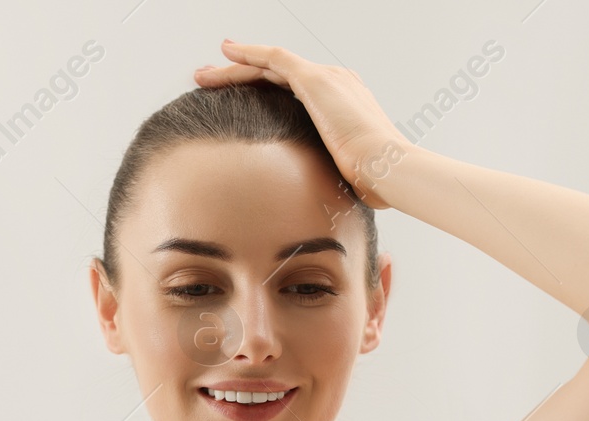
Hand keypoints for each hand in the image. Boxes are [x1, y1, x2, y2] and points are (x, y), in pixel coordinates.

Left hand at [194, 40, 411, 209]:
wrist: (385, 168)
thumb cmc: (368, 182)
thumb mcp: (338, 176)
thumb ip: (318, 174)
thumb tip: (303, 199)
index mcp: (339, 103)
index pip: (290, 91)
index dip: (260, 91)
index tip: (235, 98)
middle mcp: (333, 82)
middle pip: (275, 75)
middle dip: (239, 76)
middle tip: (208, 80)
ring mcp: (325, 78)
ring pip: (269, 66)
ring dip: (233, 68)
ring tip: (202, 74)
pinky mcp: (315, 80)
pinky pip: (274, 59)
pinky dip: (249, 54)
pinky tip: (226, 53)